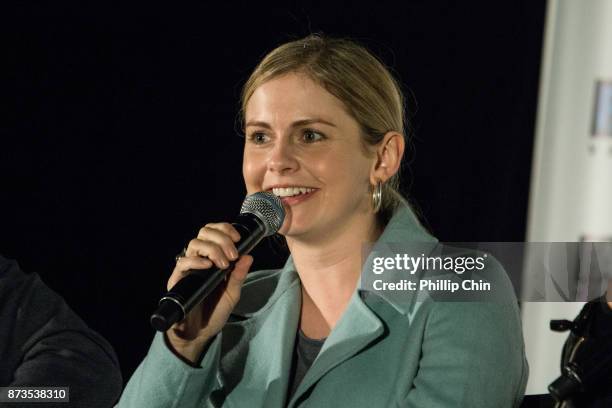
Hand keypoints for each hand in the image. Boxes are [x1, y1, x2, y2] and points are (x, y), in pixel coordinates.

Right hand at [165, 222, 252, 362]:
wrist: (199, 333)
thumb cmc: (214, 312)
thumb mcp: (232, 293)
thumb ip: (239, 275)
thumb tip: (249, 256)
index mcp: (213, 258)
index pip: (215, 233)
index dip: (225, 230)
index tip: (238, 238)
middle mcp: (199, 259)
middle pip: (204, 232)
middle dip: (221, 238)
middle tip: (232, 254)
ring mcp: (188, 268)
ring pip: (194, 243)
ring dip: (212, 249)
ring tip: (223, 264)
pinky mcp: (178, 279)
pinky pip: (183, 262)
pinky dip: (196, 261)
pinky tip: (208, 266)